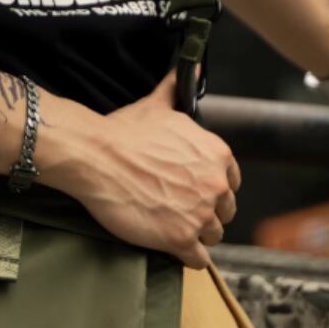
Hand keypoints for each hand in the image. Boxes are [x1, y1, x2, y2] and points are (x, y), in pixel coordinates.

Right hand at [44, 72, 240, 268]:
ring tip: (172, 233)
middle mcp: (215, 185)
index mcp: (217, 154)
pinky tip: (173, 252)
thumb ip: (178, 91)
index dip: (212, 192)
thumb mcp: (158, 105)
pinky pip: (198, 260)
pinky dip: (188, 259)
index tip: (194, 195)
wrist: (97, 158)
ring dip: (196, 238)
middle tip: (179, 215)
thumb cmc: (123, 133)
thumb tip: (190, 66)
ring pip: (212, 237)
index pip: (231, 184)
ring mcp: (200, 214)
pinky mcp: (181, 239)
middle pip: (224, 213)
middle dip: (205, 215)